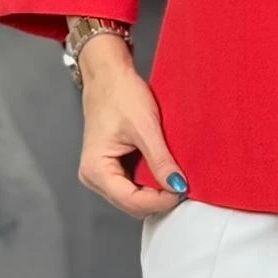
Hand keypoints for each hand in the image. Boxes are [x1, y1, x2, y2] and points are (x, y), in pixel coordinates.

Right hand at [77, 42, 188, 217]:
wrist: (109, 74)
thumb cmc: (121, 94)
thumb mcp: (145, 127)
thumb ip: (160, 159)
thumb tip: (178, 186)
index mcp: (96, 170)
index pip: (132, 201)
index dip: (160, 200)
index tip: (184, 189)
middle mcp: (93, 178)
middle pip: (131, 203)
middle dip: (158, 198)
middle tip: (183, 184)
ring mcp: (100, 174)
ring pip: (132, 197)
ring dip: (154, 191)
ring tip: (175, 176)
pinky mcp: (109, 167)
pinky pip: (131, 184)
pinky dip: (148, 181)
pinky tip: (163, 170)